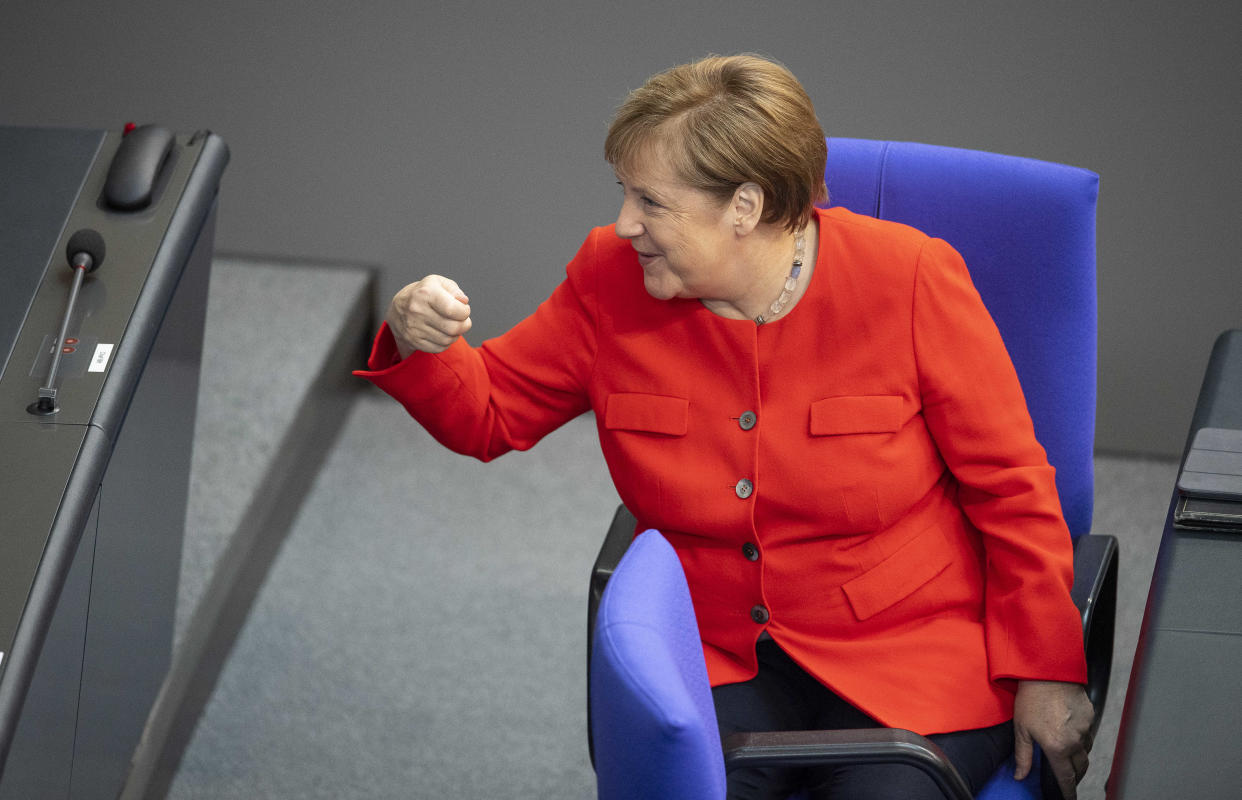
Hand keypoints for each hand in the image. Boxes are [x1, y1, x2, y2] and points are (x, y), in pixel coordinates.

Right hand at [385, 275, 471, 356]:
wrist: (398, 309)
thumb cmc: (423, 294)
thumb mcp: (437, 283)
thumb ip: (454, 289)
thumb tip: (463, 301)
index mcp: (425, 293)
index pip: (452, 309)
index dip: (465, 311)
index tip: (464, 309)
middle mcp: (417, 310)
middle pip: (453, 327)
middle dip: (464, 325)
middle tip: (463, 321)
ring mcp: (414, 327)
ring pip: (448, 340)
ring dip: (456, 334)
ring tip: (452, 326)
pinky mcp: (413, 341)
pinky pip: (439, 348)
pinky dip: (446, 343)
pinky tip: (443, 333)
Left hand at [1013, 680, 1093, 798]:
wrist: (1048, 671)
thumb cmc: (1031, 697)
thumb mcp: (1021, 728)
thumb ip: (1022, 756)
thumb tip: (1020, 776)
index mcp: (1057, 747)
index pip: (1066, 778)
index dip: (1068, 791)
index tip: (1068, 798)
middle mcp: (1075, 741)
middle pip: (1080, 767)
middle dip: (1075, 775)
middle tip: (1068, 778)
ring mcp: (1085, 728)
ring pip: (1086, 750)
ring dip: (1078, 755)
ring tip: (1067, 753)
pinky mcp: (1091, 716)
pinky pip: (1088, 733)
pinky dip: (1081, 737)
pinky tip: (1070, 729)